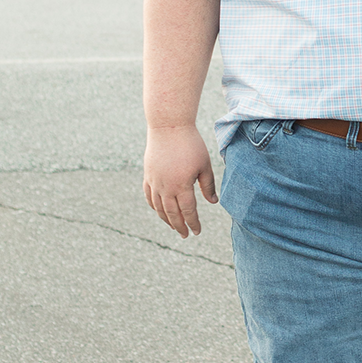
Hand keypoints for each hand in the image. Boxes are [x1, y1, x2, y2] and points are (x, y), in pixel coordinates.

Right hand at [144, 123, 217, 237]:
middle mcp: (165, 187)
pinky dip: (154, 206)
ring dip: (166, 219)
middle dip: (180, 226)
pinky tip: (159, 211)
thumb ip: (208, 185)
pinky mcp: (148, 175)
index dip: (193, 223)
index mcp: (182, 186)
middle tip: (186, 235)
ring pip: (158, 207)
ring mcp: (154, 181)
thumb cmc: (191, 144)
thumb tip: (213, 202)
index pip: (188, 211)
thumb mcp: (204, 165)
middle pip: (172, 213)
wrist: (169, 127)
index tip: (197, 232)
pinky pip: (149, 196)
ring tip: (175, 227)